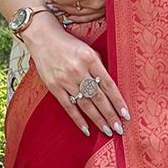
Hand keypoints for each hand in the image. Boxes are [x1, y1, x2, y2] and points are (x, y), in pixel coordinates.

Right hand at [21, 17, 128, 138]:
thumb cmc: (68, 43)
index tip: (126, 115)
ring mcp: (65, 80)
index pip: (108, 84)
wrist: (41, 36)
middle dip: (110, 115)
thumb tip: (110, 88)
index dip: (118, 101)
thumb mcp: (87, 49)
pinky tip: (87, 129)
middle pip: (98, 97)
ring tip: (108, 131)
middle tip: (120, 129)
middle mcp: (78, 70)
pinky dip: (78, 119)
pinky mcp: (53, 87)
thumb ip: (98, 66)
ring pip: (85, 104)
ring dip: (98, 120)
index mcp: (90, 58)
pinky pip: (68, 106)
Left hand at [44, 0, 104, 22]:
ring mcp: (99, 10)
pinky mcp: (104, 12)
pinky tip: (72, 14)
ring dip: (65, 11)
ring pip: (76, 15)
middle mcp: (92, 3)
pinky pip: (87, 18)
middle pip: (68, 7)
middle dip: (57, 3)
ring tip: (58, 6)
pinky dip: (76, 17)